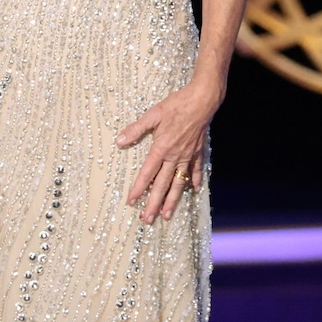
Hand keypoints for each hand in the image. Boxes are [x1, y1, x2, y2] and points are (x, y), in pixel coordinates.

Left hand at [116, 79, 222, 224]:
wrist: (202, 101)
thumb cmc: (176, 105)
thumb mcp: (153, 114)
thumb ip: (136, 129)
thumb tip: (119, 141)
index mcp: (161, 148)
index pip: (147, 173)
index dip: (138, 188)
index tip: (131, 202)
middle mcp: (174, 157)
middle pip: (162, 185)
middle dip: (154, 203)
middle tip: (147, 219)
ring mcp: (188, 157)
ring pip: (178, 184)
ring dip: (172, 200)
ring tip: (166, 215)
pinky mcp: (198, 153)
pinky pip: (196, 171)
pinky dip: (195, 182)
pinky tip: (194, 191)